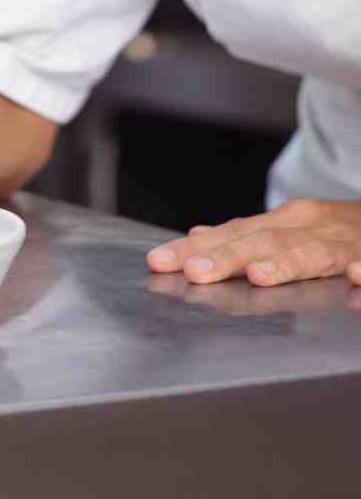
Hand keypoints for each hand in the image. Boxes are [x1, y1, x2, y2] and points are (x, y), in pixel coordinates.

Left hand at [146, 198, 360, 288]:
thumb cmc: (336, 230)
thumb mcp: (288, 226)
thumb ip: (245, 235)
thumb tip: (196, 235)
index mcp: (284, 222)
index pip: (231, 233)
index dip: (193, 248)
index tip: (158, 262)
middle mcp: (309, 227)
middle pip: (264, 241)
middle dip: (228, 256)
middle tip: (196, 271)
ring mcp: (343, 242)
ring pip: (312, 252)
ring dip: (285, 263)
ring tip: (259, 276)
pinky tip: (355, 276)